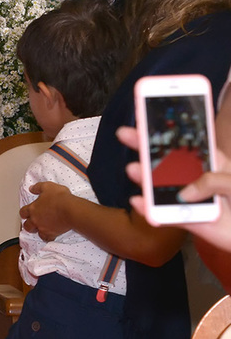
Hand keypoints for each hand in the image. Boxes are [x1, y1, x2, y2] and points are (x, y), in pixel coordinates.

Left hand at [19, 181, 74, 241]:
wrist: (71, 210)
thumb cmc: (60, 197)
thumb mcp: (48, 186)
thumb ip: (38, 187)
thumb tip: (31, 188)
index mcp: (33, 208)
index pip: (23, 212)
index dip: (24, 212)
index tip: (27, 212)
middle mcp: (35, 219)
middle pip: (26, 225)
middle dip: (28, 224)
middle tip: (33, 222)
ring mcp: (43, 227)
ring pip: (35, 232)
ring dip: (36, 230)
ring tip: (41, 228)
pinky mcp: (51, 233)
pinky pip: (46, 238)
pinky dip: (48, 236)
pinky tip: (50, 234)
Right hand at [117, 124, 230, 249]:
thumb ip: (213, 181)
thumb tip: (184, 193)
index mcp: (210, 163)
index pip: (185, 144)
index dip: (167, 131)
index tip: (149, 118)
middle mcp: (194, 179)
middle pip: (166, 161)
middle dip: (146, 147)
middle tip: (125, 134)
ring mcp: (188, 199)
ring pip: (160, 187)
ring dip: (144, 177)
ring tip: (132, 169)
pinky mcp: (186, 220)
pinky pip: (164, 216)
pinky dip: (149, 210)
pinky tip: (139, 201)